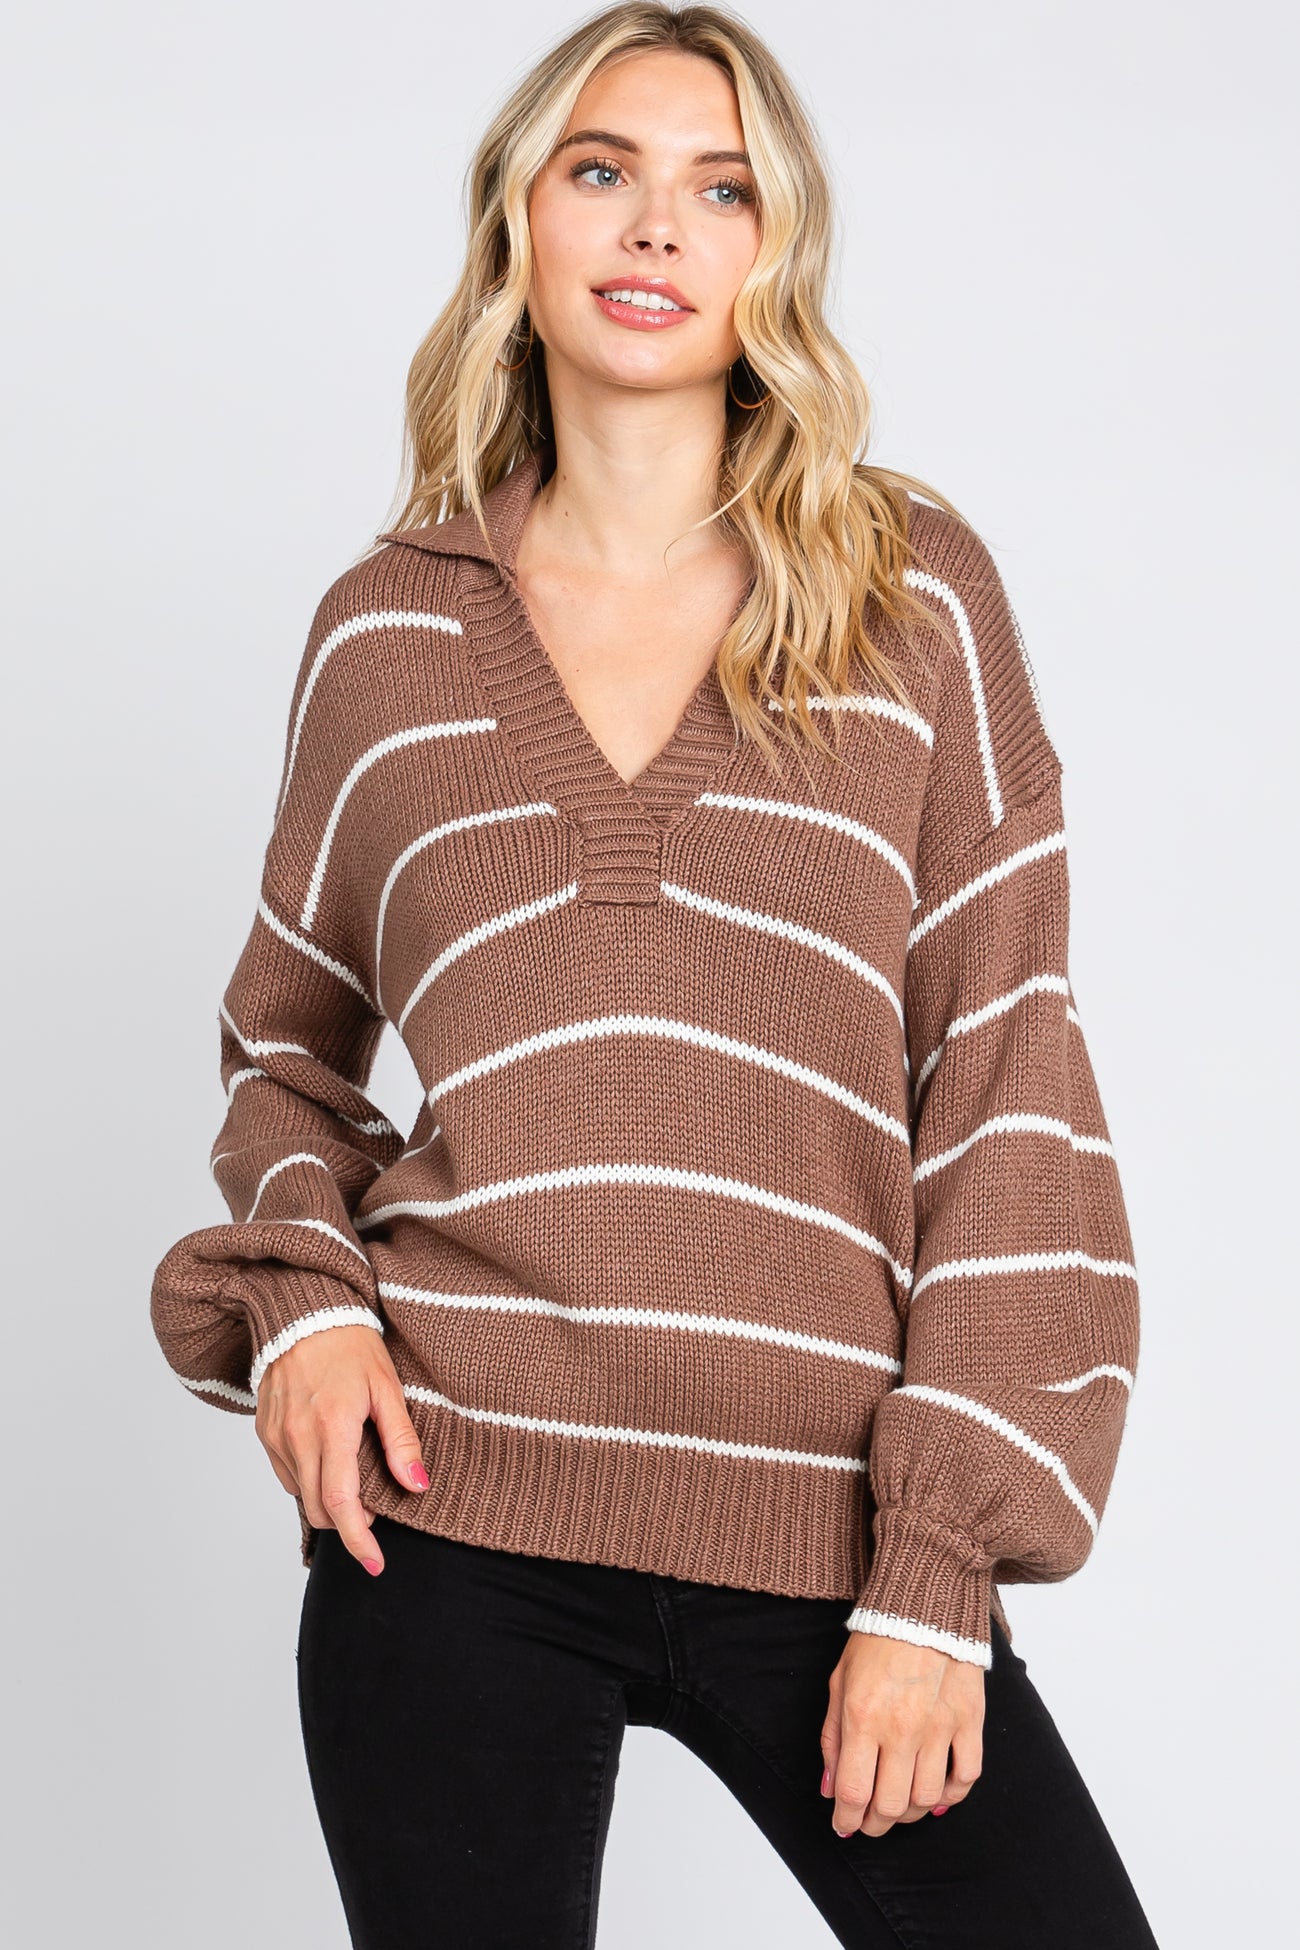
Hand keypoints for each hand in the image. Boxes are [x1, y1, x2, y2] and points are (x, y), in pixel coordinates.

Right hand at [254, 1324, 428, 1573]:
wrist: (305, 1311)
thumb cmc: (351, 1346)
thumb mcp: (387, 1388)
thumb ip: (402, 1441)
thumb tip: (417, 1486)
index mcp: (332, 1426)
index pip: (341, 1503)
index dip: (358, 1541)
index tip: (376, 1564)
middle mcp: (297, 1437)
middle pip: (319, 1509)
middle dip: (348, 1523)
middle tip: (376, 1512)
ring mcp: (276, 1435)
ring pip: (301, 1495)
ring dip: (327, 1501)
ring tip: (353, 1476)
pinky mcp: (264, 1431)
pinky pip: (287, 1474)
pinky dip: (309, 1480)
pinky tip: (327, 1460)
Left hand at [820, 1630, 984, 1836]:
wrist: (922, 1605)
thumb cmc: (876, 1642)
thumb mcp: (839, 1683)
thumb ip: (832, 1739)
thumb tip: (830, 1788)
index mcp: (863, 1717)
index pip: (854, 1791)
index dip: (846, 1819)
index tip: (843, 1826)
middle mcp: (901, 1728)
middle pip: (890, 1805)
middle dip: (875, 1823)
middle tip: (868, 1821)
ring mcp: (939, 1727)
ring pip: (927, 1798)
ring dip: (910, 1813)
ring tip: (899, 1805)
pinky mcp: (969, 1721)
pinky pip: (966, 1777)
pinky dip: (952, 1796)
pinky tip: (937, 1794)